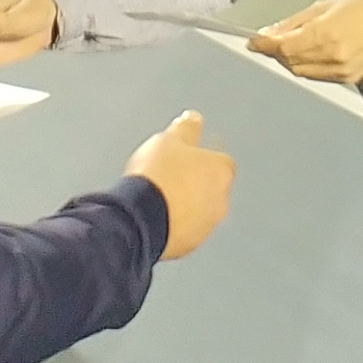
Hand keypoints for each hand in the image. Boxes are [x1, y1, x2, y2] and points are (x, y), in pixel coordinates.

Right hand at [123, 112, 232, 259]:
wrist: (141, 218)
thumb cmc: (157, 177)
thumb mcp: (168, 140)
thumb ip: (185, 128)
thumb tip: (193, 119)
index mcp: (221, 171)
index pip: (219, 159)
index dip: (201, 156)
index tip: (187, 155)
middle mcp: (220, 200)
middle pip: (210, 187)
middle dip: (193, 182)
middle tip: (169, 175)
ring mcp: (206, 225)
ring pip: (199, 211)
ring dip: (184, 205)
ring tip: (159, 197)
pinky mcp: (189, 244)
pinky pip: (184, 230)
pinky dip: (174, 224)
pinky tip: (156, 216)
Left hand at [250, 0, 362, 84]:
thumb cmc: (361, 8)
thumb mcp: (323, 6)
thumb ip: (294, 22)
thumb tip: (269, 33)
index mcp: (325, 33)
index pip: (284, 46)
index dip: (265, 46)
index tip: (254, 43)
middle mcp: (332, 55)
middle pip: (290, 61)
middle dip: (277, 52)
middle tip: (272, 42)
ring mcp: (340, 70)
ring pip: (301, 72)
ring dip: (290, 61)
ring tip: (292, 47)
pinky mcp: (347, 79)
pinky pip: (316, 76)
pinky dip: (307, 67)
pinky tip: (309, 55)